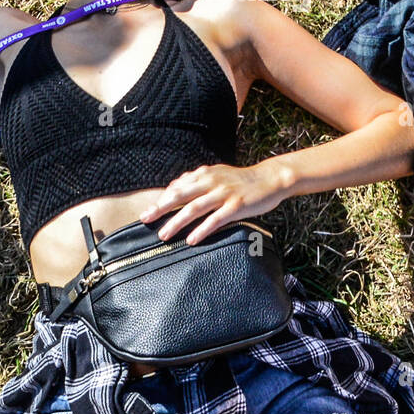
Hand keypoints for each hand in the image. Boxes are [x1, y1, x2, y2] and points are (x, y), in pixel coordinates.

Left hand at [137, 162, 287, 243]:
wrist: (269, 179)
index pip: (178, 187)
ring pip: (195, 208)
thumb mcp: (216, 174)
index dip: (161, 200)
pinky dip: (201, 229)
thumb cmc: (240, 180)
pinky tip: (191, 239)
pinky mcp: (236, 206)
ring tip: (164, 234)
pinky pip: (215, 219)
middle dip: (161, 208)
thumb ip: (195, 180)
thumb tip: (173, 187)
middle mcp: (212, 182)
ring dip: (177, 222)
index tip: (147, 212)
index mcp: (205, 174)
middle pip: (181, 195)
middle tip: (145, 220)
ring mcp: (224, 194)